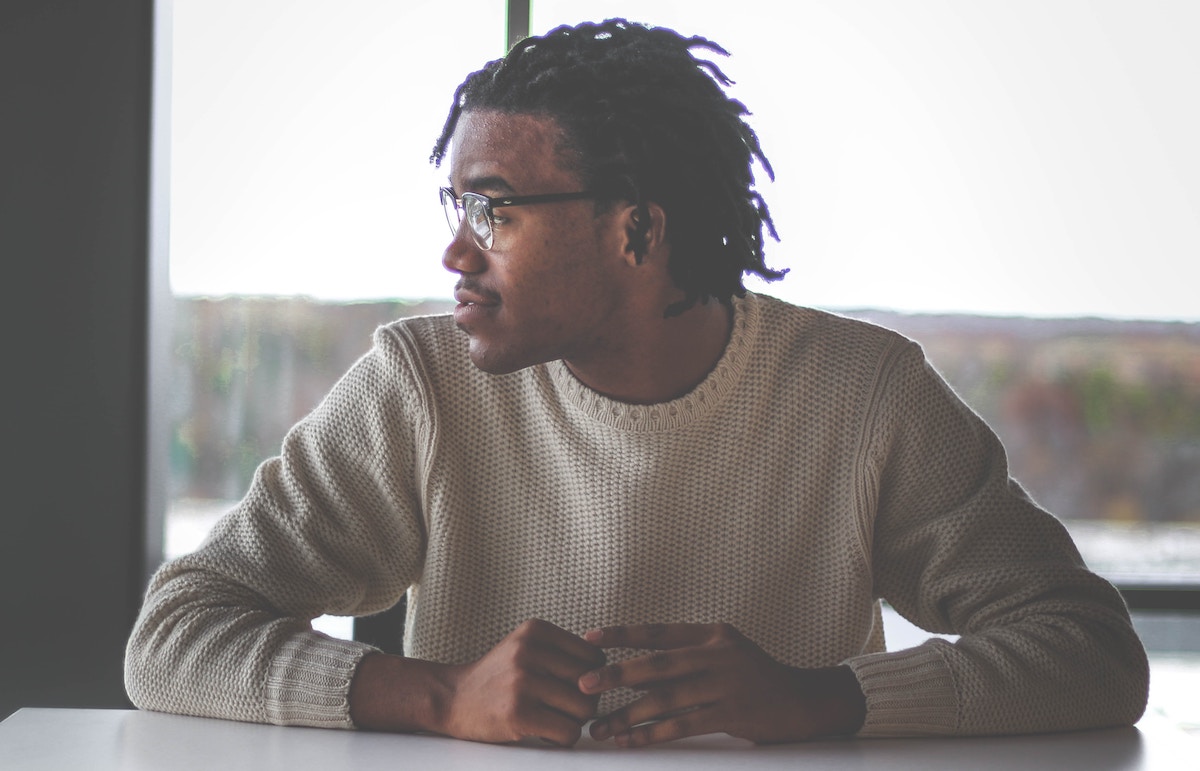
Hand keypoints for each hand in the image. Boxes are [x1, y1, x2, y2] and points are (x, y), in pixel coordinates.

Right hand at [440, 619, 604, 745]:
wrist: (451, 697)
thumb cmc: (498, 676)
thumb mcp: (526, 646)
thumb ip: (562, 651)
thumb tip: (608, 670)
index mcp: (536, 630)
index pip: (595, 656)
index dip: (590, 677)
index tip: (570, 687)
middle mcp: (530, 651)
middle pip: (592, 683)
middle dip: (585, 701)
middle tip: (562, 708)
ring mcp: (523, 682)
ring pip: (584, 709)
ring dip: (574, 721)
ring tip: (552, 719)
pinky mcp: (518, 714)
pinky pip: (568, 732)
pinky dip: (562, 738)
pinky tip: (544, 732)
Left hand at [578, 622, 865, 746]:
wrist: (806, 702)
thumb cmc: (758, 677)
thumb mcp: (728, 651)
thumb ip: (692, 652)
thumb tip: (641, 661)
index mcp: (713, 634)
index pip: (659, 632)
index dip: (622, 634)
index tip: (589, 638)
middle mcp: (718, 654)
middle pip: (657, 664)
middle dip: (616, 676)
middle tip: (583, 686)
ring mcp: (726, 684)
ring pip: (665, 700)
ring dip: (628, 715)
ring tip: (600, 728)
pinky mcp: (732, 714)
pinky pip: (682, 726)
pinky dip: (652, 735)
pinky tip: (631, 741)